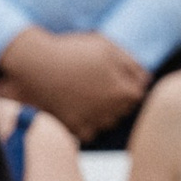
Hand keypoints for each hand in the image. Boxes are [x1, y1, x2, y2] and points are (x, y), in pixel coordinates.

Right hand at [0, 30, 148, 140]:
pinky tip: (74, 108)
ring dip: (100, 112)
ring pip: (107, 122)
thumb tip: (147, 80)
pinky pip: (89, 133)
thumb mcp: (106, 47)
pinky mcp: (75, 128)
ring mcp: (94, 121)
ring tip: (81, 94)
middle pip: (122, 110)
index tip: (107, 76)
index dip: (123, 83)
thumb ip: (131, 64)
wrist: (34, 61)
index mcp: (125, 92)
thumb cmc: (71, 51)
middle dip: (113, 98)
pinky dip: (84, 124)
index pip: (137, 94)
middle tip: (92, 84)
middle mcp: (113, 111)